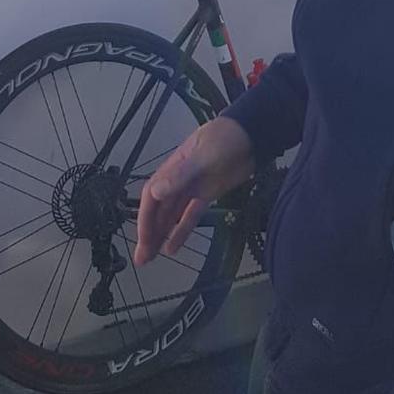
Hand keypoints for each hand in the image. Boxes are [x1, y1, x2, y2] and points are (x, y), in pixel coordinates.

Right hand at [134, 116, 254, 265]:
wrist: (251, 134)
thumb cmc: (225, 139)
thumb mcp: (203, 155)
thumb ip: (181, 174)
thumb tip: (156, 191)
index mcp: (172, 169)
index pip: (151, 197)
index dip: (145, 219)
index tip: (142, 240)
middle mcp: (178, 180)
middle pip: (158, 210)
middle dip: (148, 233)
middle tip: (142, 259)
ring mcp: (192, 189)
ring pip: (171, 216)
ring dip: (161, 235)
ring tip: (151, 257)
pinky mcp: (207, 195)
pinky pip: (190, 216)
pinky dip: (182, 231)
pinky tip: (173, 246)